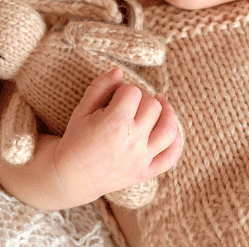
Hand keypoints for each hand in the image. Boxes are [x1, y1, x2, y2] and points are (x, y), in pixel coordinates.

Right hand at [52, 67, 181, 205]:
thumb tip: (120, 70)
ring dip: (167, 112)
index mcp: (115, 123)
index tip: (115, 97)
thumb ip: (101, 86)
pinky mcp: (146, 172)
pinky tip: (171, 128)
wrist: (72, 177)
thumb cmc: (76, 139)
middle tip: (129, 104)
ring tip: (160, 104)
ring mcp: (141, 159)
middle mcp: (132, 141)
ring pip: (168, 128)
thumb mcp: (83, 109)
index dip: (124, 90)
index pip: (133, 92)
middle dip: (142, 99)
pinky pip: (171, 156)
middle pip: (153, 106)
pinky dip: (177, 141)